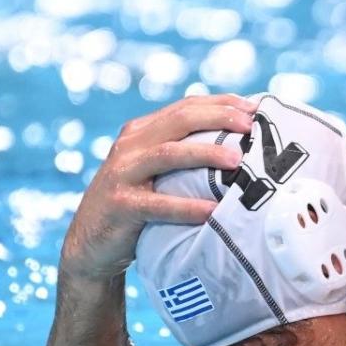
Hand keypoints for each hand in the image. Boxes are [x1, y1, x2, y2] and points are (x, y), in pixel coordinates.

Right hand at [61, 94, 256, 279]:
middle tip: (250, 126)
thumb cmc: (138, 205)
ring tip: (236, 160)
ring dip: (206, 154)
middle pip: (180, 121)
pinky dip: (186, 207)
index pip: (185, 107)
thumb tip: (240, 146)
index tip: (255, 108)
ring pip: (168, 154)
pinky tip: (212, 211)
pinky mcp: (121, 205)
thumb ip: (183, 153)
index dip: (221, 103)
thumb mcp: (155, 171)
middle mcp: (130, 146)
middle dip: (219, 118)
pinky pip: (158, 204)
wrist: (90, 242)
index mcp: (141, 132)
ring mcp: (123, 174)